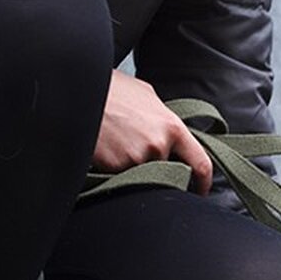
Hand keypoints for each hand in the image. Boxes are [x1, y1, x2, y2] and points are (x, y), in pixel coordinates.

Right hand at [93, 69, 212, 194]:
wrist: (76, 90)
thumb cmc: (111, 90)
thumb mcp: (146, 96)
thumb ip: (164, 120)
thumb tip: (171, 133)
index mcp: (172, 127)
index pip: (201, 164)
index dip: (203, 182)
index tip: (200, 190)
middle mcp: (158, 145)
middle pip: (168, 170)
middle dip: (160, 166)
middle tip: (142, 152)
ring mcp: (136, 158)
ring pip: (144, 172)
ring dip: (134, 164)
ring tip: (118, 141)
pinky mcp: (114, 167)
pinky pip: (121, 174)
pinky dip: (115, 165)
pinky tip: (106, 146)